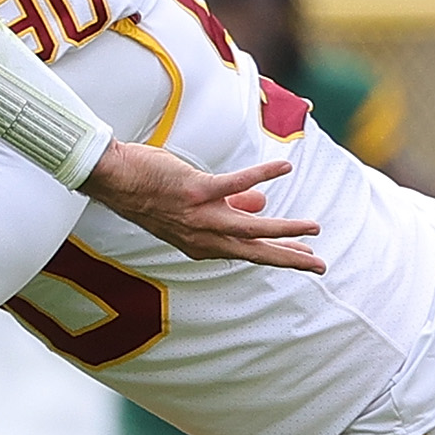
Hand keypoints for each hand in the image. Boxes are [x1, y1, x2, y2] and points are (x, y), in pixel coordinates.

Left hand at [84, 141, 323, 271]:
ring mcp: (201, 216)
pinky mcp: (197, 191)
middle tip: (320, 266)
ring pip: (251, 228)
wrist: (115, 181)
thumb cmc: (150, 189)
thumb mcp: (190, 209)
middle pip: (255, 252)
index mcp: (202, 243)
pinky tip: (285, 168)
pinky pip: (237, 183)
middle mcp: (203, 236)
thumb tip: (262, 203)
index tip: (304, 257)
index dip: (277, 255)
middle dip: (289, 259)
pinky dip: (262, 175)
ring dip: (285, 230)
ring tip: (314, 229)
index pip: (247, 252)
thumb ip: (229, 207)